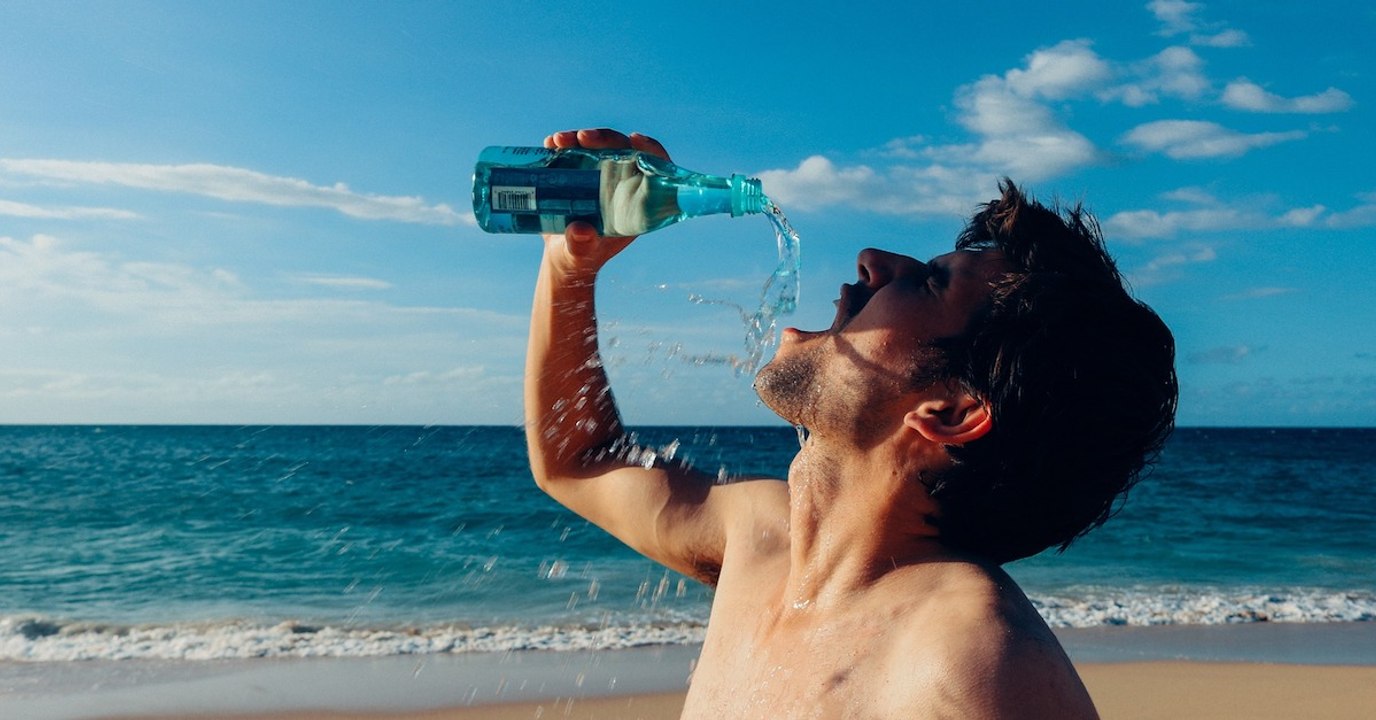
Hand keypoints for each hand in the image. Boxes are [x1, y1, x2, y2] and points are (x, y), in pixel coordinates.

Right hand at [540, 128, 670, 276]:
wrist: (561, 254)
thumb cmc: (580, 257)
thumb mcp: (581, 255)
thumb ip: (583, 246)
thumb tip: (581, 232)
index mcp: (635, 202)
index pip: (654, 170)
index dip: (650, 151)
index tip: (634, 140)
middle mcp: (622, 183)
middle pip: (623, 150)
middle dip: (606, 139)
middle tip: (582, 138)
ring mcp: (600, 174)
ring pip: (597, 146)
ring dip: (579, 138)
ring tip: (558, 141)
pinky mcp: (579, 170)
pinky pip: (574, 150)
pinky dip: (563, 144)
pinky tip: (550, 143)